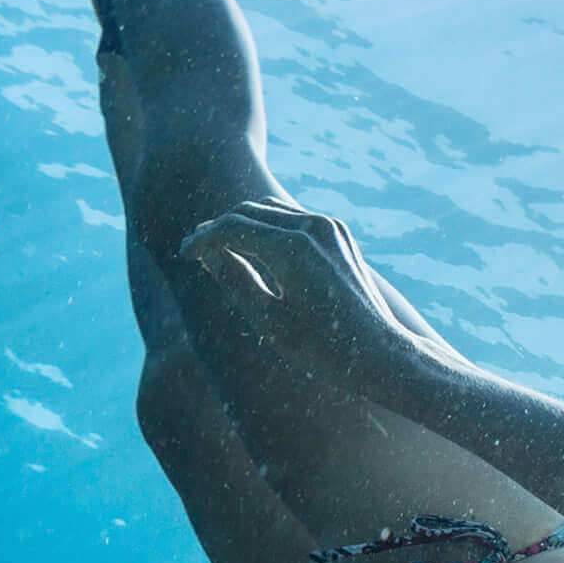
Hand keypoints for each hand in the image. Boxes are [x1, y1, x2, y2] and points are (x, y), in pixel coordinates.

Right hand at [182, 201, 440, 387]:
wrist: (379, 352)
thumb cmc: (322, 347)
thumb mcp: (269, 320)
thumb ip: (235, 280)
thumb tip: (208, 254)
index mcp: (293, 248)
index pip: (232, 227)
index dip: (203, 239)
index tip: (185, 254)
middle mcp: (314, 228)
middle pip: (249, 212)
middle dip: (220, 228)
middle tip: (197, 250)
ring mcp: (330, 227)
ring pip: (271, 210)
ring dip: (243, 224)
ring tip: (220, 247)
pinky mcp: (339, 233)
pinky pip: (294, 218)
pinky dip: (269, 227)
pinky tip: (254, 247)